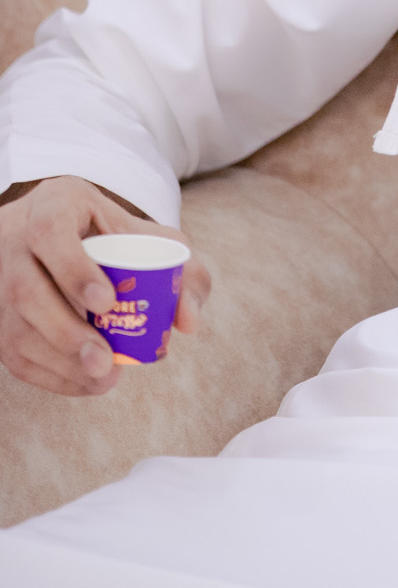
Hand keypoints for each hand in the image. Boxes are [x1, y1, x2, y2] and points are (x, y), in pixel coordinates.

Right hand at [0, 176, 209, 395]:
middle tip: (105, 360)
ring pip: (12, 324)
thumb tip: (188, 323)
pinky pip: (9, 350)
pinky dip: (46, 374)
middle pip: (25, 288)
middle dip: (65, 331)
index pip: (50, 231)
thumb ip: (185, 274)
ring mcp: (0, 277)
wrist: (70, 236)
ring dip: (56, 360)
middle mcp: (17, 237)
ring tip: (101, 378)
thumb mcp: (153, 238)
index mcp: (56, 203)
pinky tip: (82, 383)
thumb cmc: (117, 239)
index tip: (107, 302)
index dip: (74, 270)